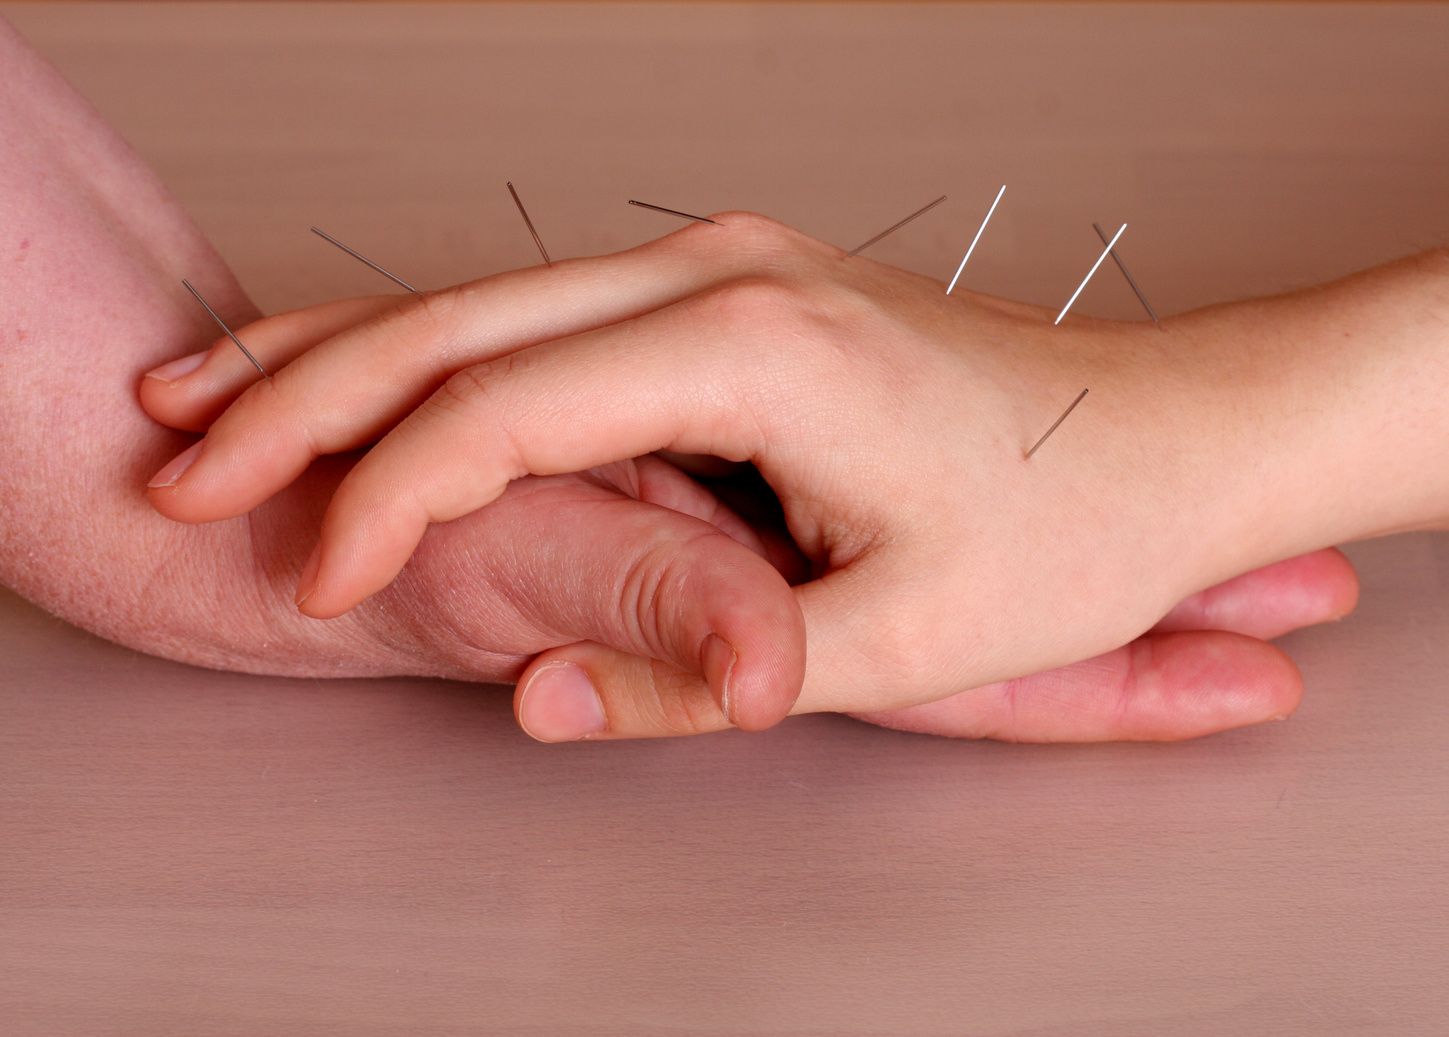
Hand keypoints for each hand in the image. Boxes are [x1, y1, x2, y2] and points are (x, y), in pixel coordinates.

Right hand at [139, 213, 1371, 736]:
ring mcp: (720, 270)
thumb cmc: (1063, 520)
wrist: (1173, 438)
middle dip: (299, 392)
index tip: (312, 564)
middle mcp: (722, 275)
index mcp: (753, 344)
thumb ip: (696, 664)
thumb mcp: (893, 634)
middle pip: (457, 319)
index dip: (382, 492)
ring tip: (212, 409)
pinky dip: (427, 346)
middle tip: (178, 460)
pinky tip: (342, 368)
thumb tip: (542, 702)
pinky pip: (536, 308)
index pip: (498, 405)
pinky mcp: (727, 293)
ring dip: (343, 361)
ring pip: (482, 299)